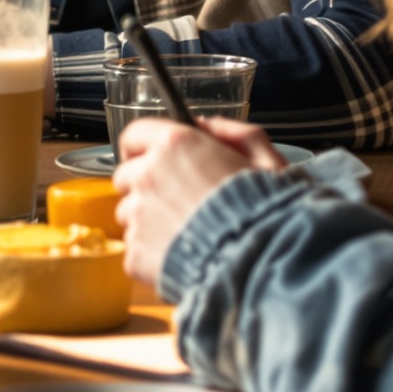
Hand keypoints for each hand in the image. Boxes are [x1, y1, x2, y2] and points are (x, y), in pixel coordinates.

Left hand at [115, 116, 284, 286]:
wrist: (261, 265)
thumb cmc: (266, 216)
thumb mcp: (265, 160)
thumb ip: (234, 133)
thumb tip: (205, 126)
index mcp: (176, 145)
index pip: (134, 136)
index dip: (143, 148)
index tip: (153, 159)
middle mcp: (149, 176)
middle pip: (127, 176)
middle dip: (147, 186)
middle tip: (179, 201)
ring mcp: (138, 216)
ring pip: (129, 214)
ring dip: (148, 221)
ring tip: (185, 232)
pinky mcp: (135, 253)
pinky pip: (135, 249)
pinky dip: (152, 254)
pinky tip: (182, 255)